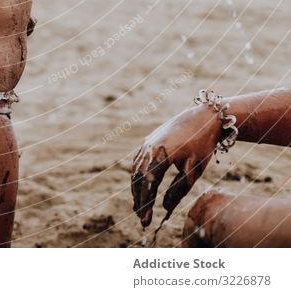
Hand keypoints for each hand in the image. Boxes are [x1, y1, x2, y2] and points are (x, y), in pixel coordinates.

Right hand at [131, 105, 220, 226]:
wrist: (203, 117)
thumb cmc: (202, 144)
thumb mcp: (194, 170)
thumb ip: (179, 190)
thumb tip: (166, 208)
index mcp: (161, 154)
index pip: (148, 184)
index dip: (146, 204)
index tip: (146, 221)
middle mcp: (150, 148)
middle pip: (138, 178)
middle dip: (139, 200)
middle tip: (142, 219)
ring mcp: (148, 143)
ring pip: (136, 170)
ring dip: (136, 189)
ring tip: (140, 207)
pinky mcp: (150, 140)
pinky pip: (138, 161)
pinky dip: (137, 176)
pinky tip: (141, 187)